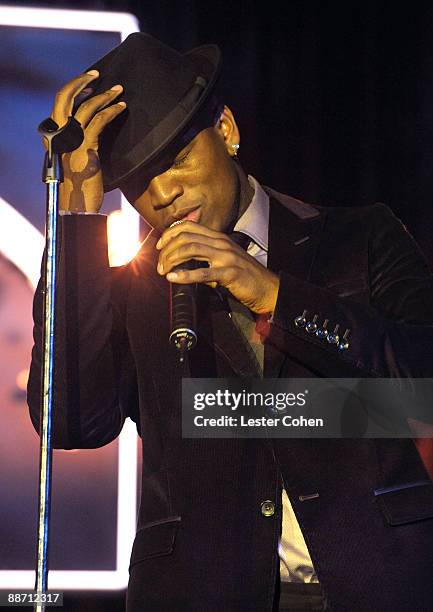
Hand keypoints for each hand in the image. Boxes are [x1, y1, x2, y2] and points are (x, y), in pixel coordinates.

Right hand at [47, 70, 126, 211]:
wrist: (78, 206)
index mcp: (55, 136)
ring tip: (119, 90)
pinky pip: (99, 121)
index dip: (73, 89)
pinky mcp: (86, 147)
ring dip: (104, 95)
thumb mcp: (79, 160)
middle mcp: (59, 134)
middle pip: (65, 97)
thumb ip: (83, 143)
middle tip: (97, 74)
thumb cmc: (80, 187)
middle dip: (81, 82)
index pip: (60, 104)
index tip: (87, 82)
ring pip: (86, 107)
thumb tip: (97, 129)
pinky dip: (112, 111)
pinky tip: (122, 107)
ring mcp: (71, 140)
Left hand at [156, 222, 279, 314]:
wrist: (267, 287)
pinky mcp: (229, 272)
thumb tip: (182, 263)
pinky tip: (173, 278)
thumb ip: (205, 258)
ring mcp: (226, 256)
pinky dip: (184, 275)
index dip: (169, 234)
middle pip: (185, 237)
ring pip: (190, 249)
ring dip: (172, 260)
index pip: (188, 227)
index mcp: (219, 237)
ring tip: (163, 271)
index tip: (159, 247)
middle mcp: (221, 243)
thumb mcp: (224, 260)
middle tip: (159, 265)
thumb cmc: (244, 276)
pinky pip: (202, 272)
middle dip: (167, 250)